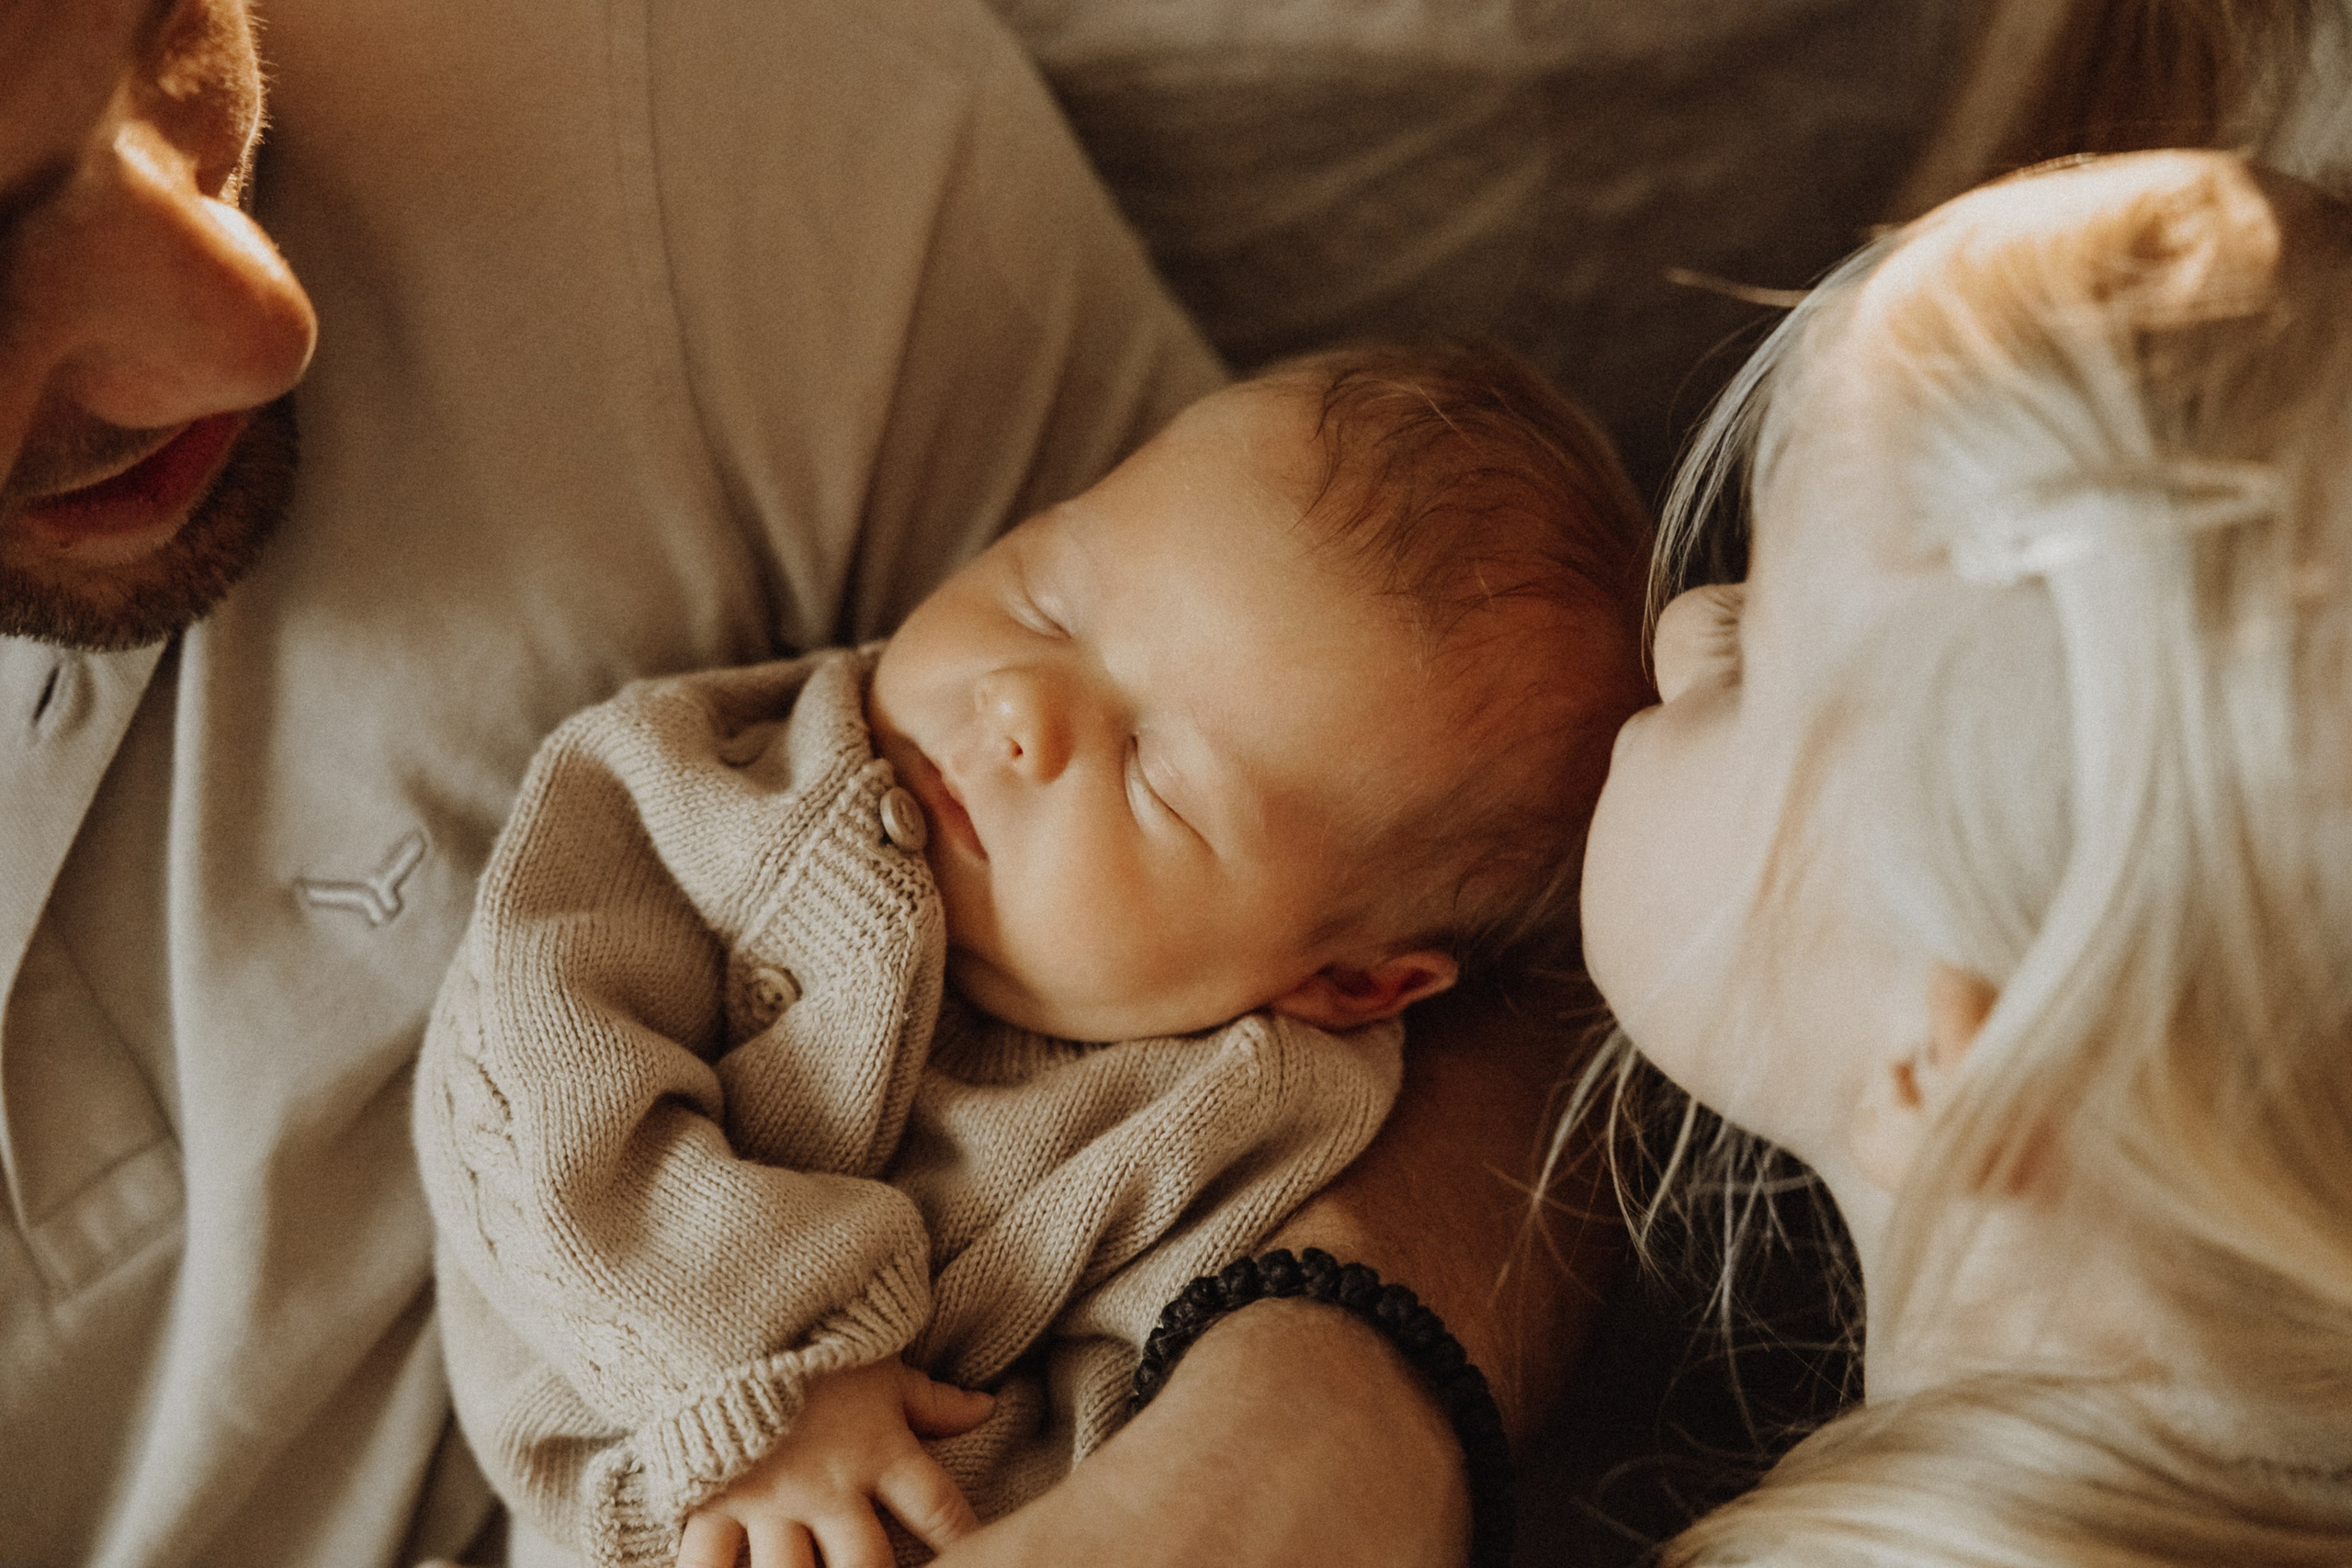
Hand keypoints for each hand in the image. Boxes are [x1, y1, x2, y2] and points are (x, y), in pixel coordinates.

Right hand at [677, 1359, 993, 1567]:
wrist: (728, 1311)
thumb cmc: (813, 1339)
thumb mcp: (881, 1368)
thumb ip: (933, 1400)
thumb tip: (987, 1407)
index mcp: (878, 1451)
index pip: (937, 1508)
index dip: (963, 1538)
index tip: (984, 1556)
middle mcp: (828, 1486)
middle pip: (866, 1564)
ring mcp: (770, 1500)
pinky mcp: (712, 1501)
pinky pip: (709, 1563)